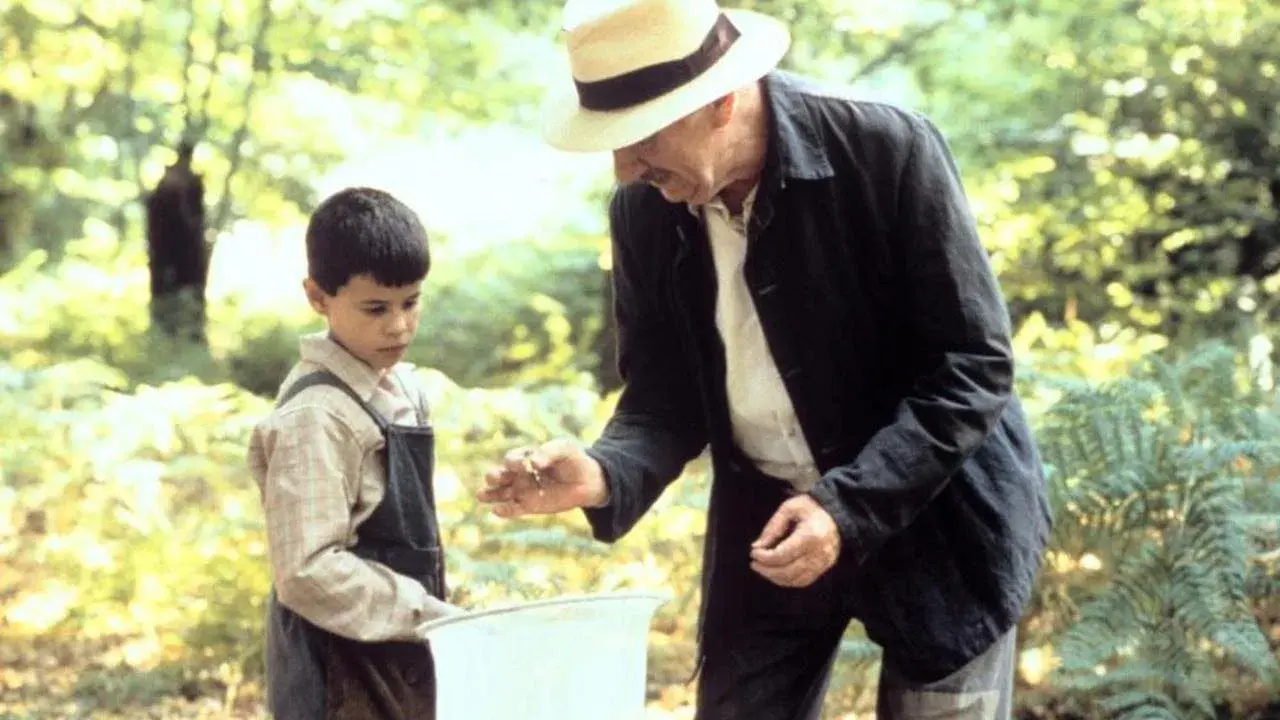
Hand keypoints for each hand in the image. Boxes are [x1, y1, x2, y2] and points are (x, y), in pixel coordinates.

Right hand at [476, 437, 607, 518]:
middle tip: (496, 479)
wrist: (587, 480)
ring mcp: (522, 490)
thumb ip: (549, 452)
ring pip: (500, 493)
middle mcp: (519, 474)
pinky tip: (496, 510)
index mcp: (525, 456)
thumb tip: (534, 462)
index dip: (514, 462)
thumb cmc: (573, 459)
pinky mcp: (529, 506)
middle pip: (498, 475)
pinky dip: (504, 511)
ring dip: (489, 494)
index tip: (527, 465)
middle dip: (494, 476)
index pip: (512, 459)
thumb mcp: (564, 448)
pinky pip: (512, 509)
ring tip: (481, 495)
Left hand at [749, 494, 841, 587]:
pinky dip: (788, 581)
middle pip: (787, 571)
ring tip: (763, 569)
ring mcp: (824, 563)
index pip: (781, 555)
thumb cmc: (810, 508)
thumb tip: (757, 546)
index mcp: (810, 536)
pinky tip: (777, 573)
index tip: (753, 552)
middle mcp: (819, 553)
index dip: (764, 557)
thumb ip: (772, 527)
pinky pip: (804, 581)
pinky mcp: (825, 568)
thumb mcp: (789, 508)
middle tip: (754, 563)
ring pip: (795, 580)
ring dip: (775, 578)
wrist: (836, 513)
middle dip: (766, 570)